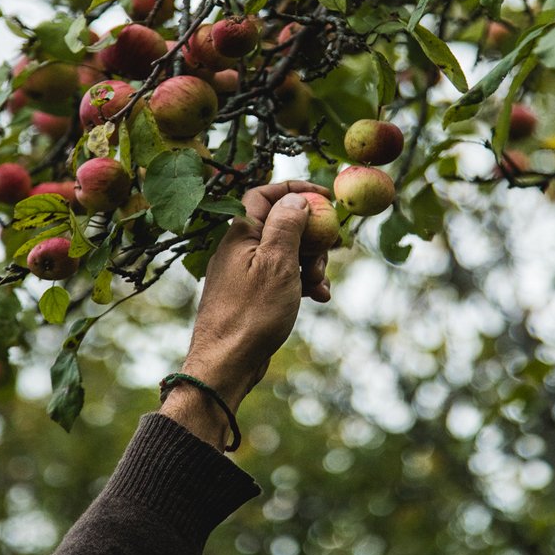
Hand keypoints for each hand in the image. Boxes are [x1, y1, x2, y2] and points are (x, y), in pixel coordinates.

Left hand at [161, 181, 331, 447]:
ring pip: (287, 252)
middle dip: (312, 236)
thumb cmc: (251, 314)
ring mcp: (245, 271)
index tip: (325, 196)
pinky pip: (283, 276)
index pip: (265, 194)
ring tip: (318, 284)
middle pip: (283, 224)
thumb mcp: (277, 263)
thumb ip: (287, 225)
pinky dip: (302, 282)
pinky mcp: (252, 293)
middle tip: (328, 252)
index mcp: (241, 233)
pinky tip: (318, 298)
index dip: (296, 189)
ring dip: (311, 263)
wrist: (226, 365)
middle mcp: (240, 248)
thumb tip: (295, 198)